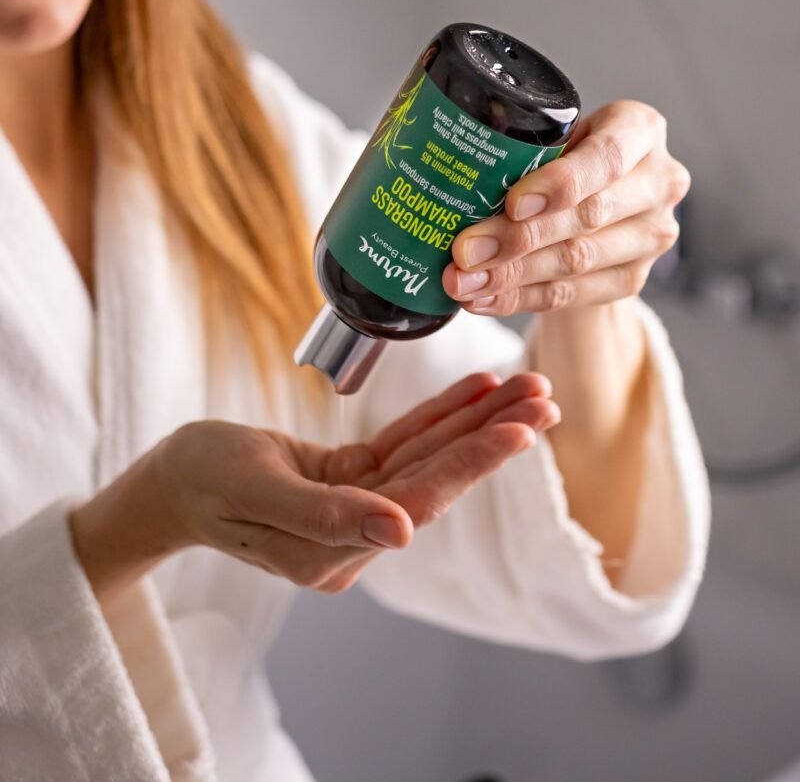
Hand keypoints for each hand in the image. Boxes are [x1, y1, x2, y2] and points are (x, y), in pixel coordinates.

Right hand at [71, 371, 558, 602]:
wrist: (168, 480)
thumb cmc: (202, 481)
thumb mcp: (256, 490)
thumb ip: (327, 515)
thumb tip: (402, 535)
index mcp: (334, 552)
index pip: (420, 501)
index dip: (473, 462)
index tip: (523, 430)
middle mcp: (354, 535)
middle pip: (437, 478)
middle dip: (492, 436)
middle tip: (544, 397)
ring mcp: (354, 507)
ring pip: (427, 457)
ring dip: (476, 421)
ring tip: (525, 387)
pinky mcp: (348, 479)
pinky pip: (402, 443)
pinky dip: (438, 415)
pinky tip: (476, 388)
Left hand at [442, 100, 690, 318]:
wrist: (604, 195)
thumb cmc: (568, 152)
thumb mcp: (557, 135)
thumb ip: (525, 148)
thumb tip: (452, 174)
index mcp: (641, 129)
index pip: (606, 157)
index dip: (560, 183)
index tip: (512, 203)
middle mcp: (660, 181)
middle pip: (587, 215)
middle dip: (518, 238)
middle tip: (465, 251)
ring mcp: (653, 235)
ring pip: (577, 260)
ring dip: (512, 276)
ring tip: (462, 281)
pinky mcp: (634, 277)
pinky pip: (572, 293)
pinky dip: (521, 298)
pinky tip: (483, 298)